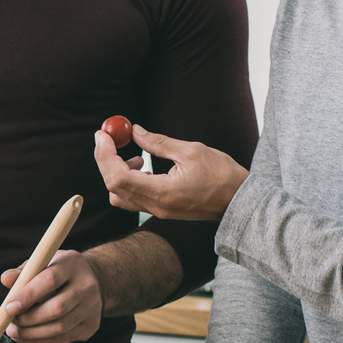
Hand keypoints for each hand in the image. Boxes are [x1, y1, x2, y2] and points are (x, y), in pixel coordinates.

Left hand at [0, 249, 101, 342]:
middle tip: (10, 323)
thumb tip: (5, 279)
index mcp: (72, 263)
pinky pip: (63, 339)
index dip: (27, 296)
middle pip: (57, 308)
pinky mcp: (91, 326)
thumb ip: (23, 272)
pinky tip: (26, 337)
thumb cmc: (58, 272)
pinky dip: (41, 341)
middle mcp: (87, 285)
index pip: (50, 280)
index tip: (8, 308)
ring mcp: (92, 307)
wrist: (94, 282)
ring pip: (59, 327)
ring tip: (14, 332)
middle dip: (28, 319)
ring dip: (32, 334)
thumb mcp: (42, 264)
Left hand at [95, 124, 247, 220]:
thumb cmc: (221, 175)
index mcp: (162, 192)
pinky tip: (144, 167)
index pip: (118, 177)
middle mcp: (156, 206)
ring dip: (117, 173)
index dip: (105, 155)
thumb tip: (133, 130)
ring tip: (136, 157)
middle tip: (107, 138)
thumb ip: (158, 142)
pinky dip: (129, 181)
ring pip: (120, 196)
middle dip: (105, 160)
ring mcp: (158, 212)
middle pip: (113, 187)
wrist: (240, 202)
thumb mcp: (190, 151)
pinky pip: (133, 199)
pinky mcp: (162, 211)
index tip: (102, 135)